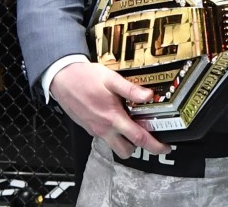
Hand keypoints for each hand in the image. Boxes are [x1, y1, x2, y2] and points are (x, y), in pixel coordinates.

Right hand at [50, 61, 170, 157]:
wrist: (61, 79)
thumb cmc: (85, 77)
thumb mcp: (110, 78)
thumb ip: (130, 89)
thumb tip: (149, 96)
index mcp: (113, 118)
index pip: (138, 138)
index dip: (155, 145)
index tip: (166, 147)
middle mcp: (104, 128)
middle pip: (126, 150)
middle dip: (140, 148)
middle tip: (149, 137)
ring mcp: (95, 130)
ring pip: (115, 147)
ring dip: (125, 142)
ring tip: (132, 126)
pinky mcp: (89, 128)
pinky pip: (105, 138)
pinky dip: (114, 133)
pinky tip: (116, 118)